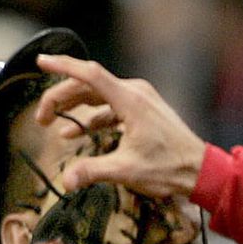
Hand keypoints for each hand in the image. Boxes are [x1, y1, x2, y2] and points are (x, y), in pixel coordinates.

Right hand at [34, 54, 205, 199]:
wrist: (201, 171)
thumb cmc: (170, 168)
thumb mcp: (127, 170)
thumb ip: (93, 171)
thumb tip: (67, 180)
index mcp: (130, 101)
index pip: (89, 74)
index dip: (62, 67)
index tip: (41, 62)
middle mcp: (135, 93)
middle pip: (88, 85)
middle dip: (61, 98)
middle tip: (41, 117)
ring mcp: (141, 100)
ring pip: (99, 96)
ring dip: (76, 109)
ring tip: (54, 125)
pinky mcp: (145, 110)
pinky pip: (112, 107)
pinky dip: (94, 117)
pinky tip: (79, 133)